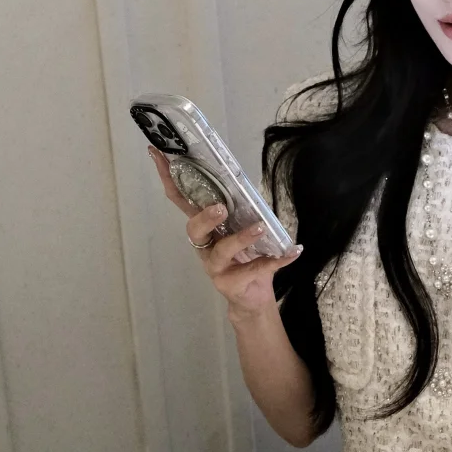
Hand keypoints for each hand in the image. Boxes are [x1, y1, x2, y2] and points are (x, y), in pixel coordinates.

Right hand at [147, 144, 301, 319]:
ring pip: (222, 251)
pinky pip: (255, 269)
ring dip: (241, 238)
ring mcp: (215, 267)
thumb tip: (245, 180)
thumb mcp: (240, 229)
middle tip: (220, 208)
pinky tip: (293, 252)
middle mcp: (205, 246)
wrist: (252, 298)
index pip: (181, 200)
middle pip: (194, 229)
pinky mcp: (231, 283)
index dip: (168, 178)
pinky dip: (276, 259)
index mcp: (204, 228)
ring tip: (259, 227)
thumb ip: (240, 209)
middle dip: (204, 217)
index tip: (158, 153)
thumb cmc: (245, 258)